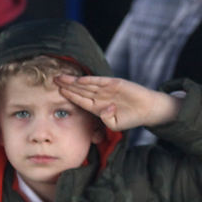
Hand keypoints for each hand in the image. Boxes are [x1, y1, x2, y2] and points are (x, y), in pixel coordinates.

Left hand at [56, 74, 179, 130]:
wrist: (147, 109)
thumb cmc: (131, 118)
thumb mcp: (115, 124)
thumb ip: (106, 119)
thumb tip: (102, 111)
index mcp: (97, 106)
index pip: (80, 100)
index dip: (69, 95)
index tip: (57, 91)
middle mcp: (100, 95)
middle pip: (80, 89)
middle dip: (67, 85)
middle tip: (53, 79)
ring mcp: (107, 88)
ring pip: (87, 84)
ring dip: (74, 81)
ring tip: (62, 77)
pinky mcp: (115, 83)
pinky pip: (101, 82)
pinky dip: (91, 80)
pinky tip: (80, 79)